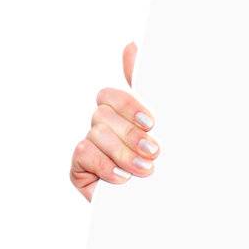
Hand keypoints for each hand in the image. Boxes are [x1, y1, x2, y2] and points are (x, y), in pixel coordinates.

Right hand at [70, 41, 159, 201]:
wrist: (165, 205)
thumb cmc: (168, 162)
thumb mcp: (168, 125)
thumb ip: (149, 86)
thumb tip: (132, 44)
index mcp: (122, 113)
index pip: (111, 95)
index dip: (129, 105)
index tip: (153, 122)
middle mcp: (103, 126)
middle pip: (103, 113)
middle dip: (131, 133)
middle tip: (155, 151)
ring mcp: (90, 146)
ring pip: (96, 133)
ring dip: (123, 152)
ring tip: (146, 170)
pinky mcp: (79, 168)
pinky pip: (83, 154)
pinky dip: (106, 165)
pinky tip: (124, 179)